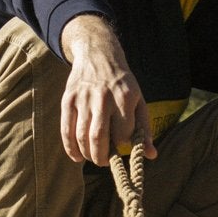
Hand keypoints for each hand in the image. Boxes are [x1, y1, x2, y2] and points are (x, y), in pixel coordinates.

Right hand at [59, 14, 155, 165]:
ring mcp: (83, 99)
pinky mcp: (68, 100)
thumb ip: (144, 129)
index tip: (121, 146)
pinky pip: (66, 129)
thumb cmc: (122, 84)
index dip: (122, 144)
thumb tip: (151, 155)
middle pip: (98, 138)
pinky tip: (77, 156)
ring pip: (81, 136)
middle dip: (101, 157)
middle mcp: (103, 98)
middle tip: (104, 161)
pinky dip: (70, 148)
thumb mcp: (138, 101)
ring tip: (93, 157)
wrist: (98, 55)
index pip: (122, 133)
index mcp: (124, 98)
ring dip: (87, 154)